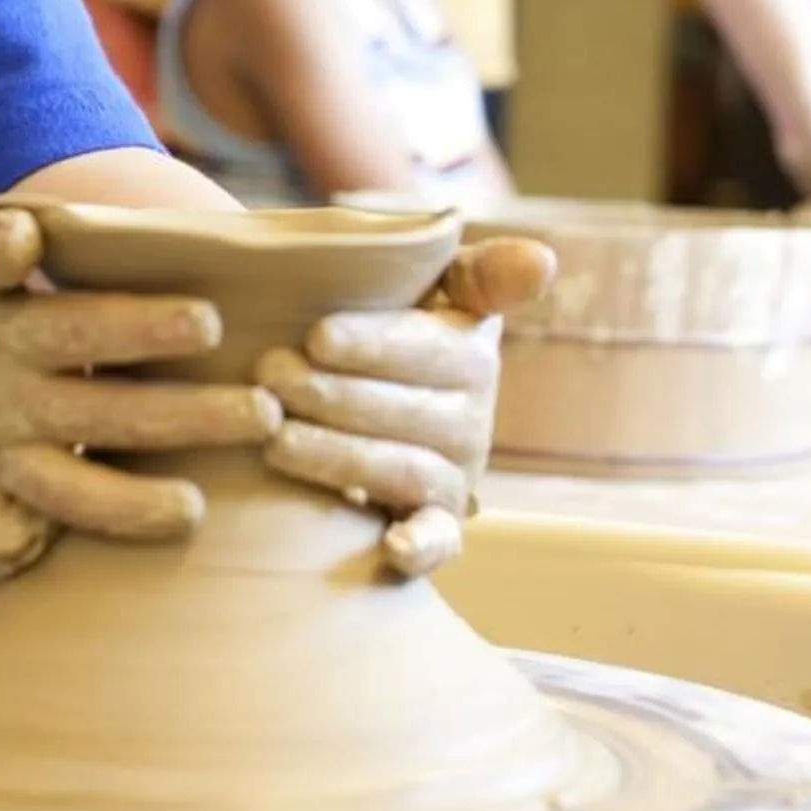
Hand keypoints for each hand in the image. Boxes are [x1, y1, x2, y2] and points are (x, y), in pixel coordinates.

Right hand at [0, 208, 277, 570]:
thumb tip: (22, 237)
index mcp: (1, 330)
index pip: (78, 327)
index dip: (140, 328)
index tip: (210, 323)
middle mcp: (7, 400)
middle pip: (102, 412)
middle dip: (183, 415)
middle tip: (262, 410)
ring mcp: (5, 456)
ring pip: (79, 487)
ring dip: (145, 499)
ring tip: (206, 501)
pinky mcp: (4, 492)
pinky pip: (58, 518)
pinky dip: (113, 526)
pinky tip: (179, 523)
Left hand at [254, 236, 555, 578]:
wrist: (358, 390)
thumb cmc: (382, 324)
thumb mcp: (425, 282)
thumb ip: (479, 269)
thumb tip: (543, 262)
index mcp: (472, 351)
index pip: (434, 346)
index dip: (376, 344)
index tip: (316, 336)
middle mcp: (474, 416)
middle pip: (408, 410)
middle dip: (332, 394)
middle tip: (267, 377)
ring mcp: (457, 474)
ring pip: (404, 469)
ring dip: (339, 457)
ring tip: (275, 438)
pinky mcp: (438, 523)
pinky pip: (440, 541)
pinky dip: (422, 545)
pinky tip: (392, 548)